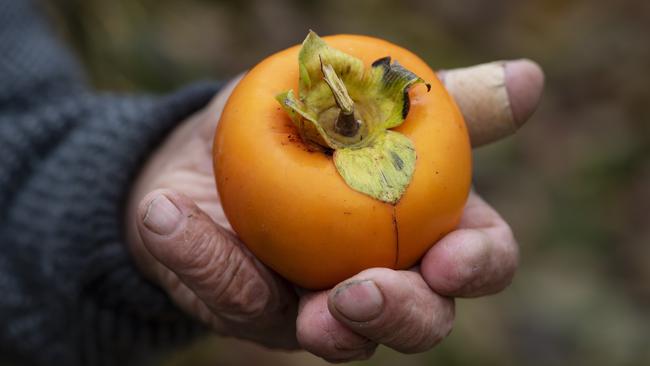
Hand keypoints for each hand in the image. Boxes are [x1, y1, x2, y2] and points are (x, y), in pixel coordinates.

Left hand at [125, 59, 543, 358]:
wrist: (220, 144)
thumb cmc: (307, 122)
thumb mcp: (366, 100)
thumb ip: (440, 103)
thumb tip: (530, 78)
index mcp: (423, 229)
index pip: (476, 259)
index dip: (477, 266)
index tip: (454, 258)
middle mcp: (381, 276)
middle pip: (418, 321)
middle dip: (404, 317)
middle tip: (367, 293)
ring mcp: (318, 302)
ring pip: (340, 340)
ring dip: (327, 329)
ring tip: (308, 309)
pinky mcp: (251, 306)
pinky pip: (229, 294)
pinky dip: (199, 256)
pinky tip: (168, 216)